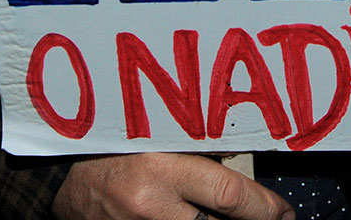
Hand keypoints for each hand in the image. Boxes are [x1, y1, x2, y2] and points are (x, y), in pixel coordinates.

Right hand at [53, 153, 294, 219]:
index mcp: (162, 168)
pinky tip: (192, 219)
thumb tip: (245, 171)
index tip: (284, 213)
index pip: (230, 196)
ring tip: (220, 215)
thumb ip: (199, 152)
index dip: (265, 209)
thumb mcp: (160, 138)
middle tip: (270, 219)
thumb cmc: (118, 146)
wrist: (66, 175)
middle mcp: (150, 206)